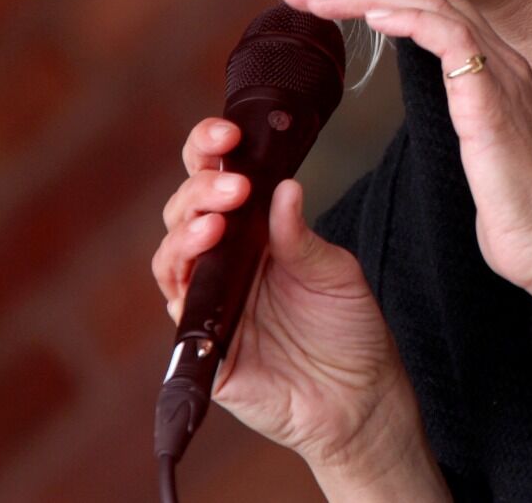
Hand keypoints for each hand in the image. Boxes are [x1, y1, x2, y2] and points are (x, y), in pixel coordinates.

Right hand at [151, 117, 443, 493]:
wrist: (361, 398)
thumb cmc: (348, 329)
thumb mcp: (334, 270)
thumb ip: (300, 235)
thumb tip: (281, 187)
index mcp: (252, 234)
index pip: (215, 181)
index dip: (209, 152)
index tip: (228, 134)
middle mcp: (222, 264)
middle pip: (183, 211)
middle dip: (200, 187)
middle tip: (232, 183)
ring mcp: (207, 304)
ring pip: (169, 255)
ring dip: (188, 228)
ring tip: (218, 218)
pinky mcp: (202, 348)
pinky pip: (177, 309)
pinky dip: (185, 278)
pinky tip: (207, 256)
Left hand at [282, 0, 531, 319]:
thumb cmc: (519, 211)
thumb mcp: (481, 151)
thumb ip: (463, 117)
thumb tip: (438, 110)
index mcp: (497, 71)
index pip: (440, 7)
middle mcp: (502, 61)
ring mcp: (501, 75)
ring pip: (433, 6)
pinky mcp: (492, 100)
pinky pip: (451, 38)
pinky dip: (409, 19)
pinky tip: (373, 14)